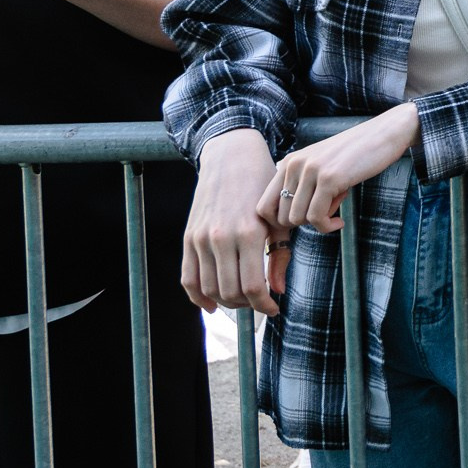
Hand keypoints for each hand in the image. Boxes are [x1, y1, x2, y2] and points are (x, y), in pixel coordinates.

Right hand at [182, 128, 284, 314]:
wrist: (231, 160)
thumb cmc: (262, 188)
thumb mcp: (278, 220)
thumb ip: (279, 256)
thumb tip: (278, 291)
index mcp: (249, 233)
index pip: (253, 287)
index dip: (264, 305)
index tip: (274, 308)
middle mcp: (222, 238)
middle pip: (231, 292)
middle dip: (247, 305)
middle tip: (259, 303)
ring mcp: (201, 239)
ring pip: (210, 288)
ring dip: (226, 302)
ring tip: (241, 300)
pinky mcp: (188, 238)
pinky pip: (188, 278)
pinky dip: (198, 297)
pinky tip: (212, 305)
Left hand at [261, 104, 421, 232]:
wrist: (384, 134)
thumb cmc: (355, 154)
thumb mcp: (321, 166)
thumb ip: (302, 185)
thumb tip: (291, 220)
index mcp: (289, 163)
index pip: (264, 206)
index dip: (279, 224)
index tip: (303, 224)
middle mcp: (294, 165)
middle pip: (281, 217)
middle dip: (303, 224)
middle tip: (324, 215)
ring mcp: (310, 171)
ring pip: (297, 219)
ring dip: (318, 224)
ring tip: (336, 213)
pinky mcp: (329, 179)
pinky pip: (316, 218)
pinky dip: (328, 226)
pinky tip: (341, 221)